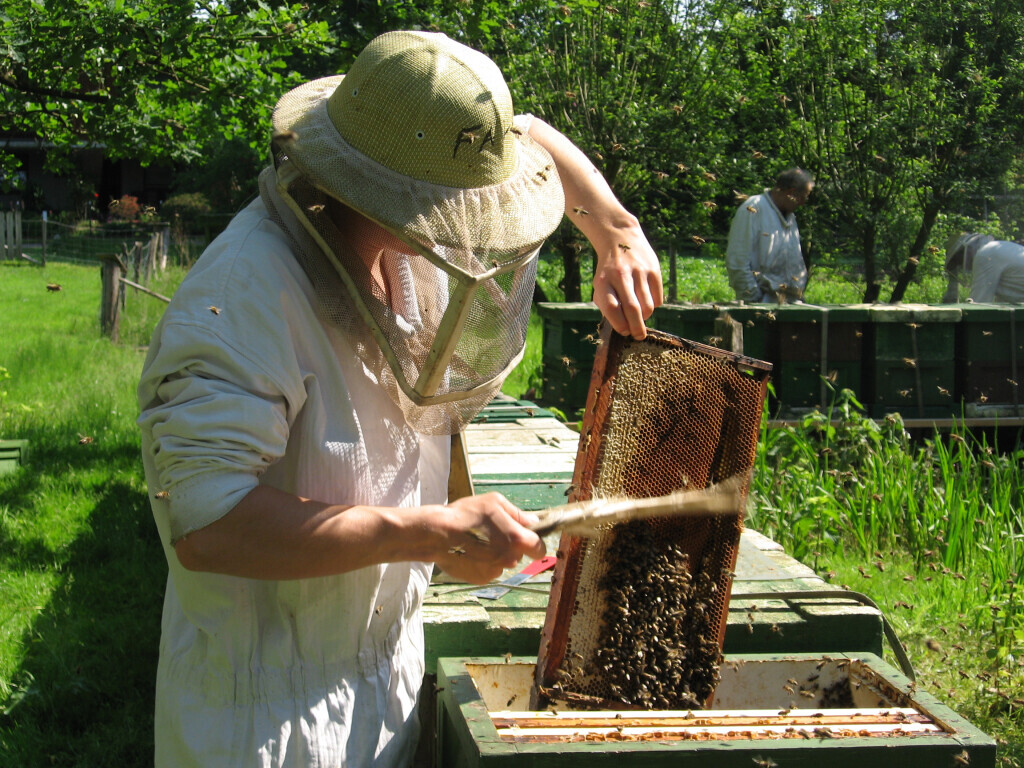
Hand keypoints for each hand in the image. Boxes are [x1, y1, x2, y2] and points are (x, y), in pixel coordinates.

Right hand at [427, 493, 545, 583]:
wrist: (437, 535)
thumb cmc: (466, 514)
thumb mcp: (494, 502)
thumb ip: (518, 513)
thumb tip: (533, 522)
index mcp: (517, 539)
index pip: (539, 549)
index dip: (534, 542)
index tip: (526, 537)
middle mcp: (509, 559)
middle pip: (518, 555)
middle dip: (511, 546)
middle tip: (493, 533)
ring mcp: (495, 571)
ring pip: (503, 562)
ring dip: (496, 554)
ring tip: (477, 541)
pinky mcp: (481, 579)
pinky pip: (489, 570)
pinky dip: (483, 563)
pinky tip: (471, 551)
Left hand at [591, 218, 663, 338]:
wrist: (621, 238)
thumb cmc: (609, 270)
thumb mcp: (600, 284)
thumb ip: (607, 304)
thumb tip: (622, 327)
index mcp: (604, 281)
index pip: (611, 308)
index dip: (618, 324)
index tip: (623, 332)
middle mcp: (621, 275)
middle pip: (632, 309)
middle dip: (636, 328)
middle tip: (638, 336)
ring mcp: (639, 272)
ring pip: (648, 306)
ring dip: (645, 316)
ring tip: (641, 314)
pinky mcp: (654, 269)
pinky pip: (658, 297)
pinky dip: (654, 304)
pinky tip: (647, 299)